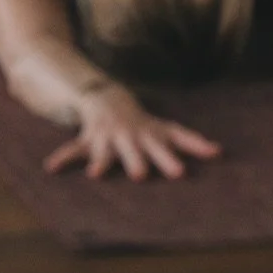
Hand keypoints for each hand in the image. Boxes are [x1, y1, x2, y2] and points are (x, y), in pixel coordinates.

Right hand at [44, 85, 220, 181]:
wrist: (107, 97)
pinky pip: (74, 150)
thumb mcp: (165, 128)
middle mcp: (130, 135)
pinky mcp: (89, 140)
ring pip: (106, 151)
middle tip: (145, 175)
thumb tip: (220, 151)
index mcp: (150, 133)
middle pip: (139, 149)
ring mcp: (108, 137)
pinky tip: (52, 168)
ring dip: (102, 161)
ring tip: (98, 175)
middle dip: (143, 161)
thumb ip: (190, 141)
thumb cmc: (143, 122)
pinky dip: (63, 158)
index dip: (182, 151)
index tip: (189, 167)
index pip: (171, 139)